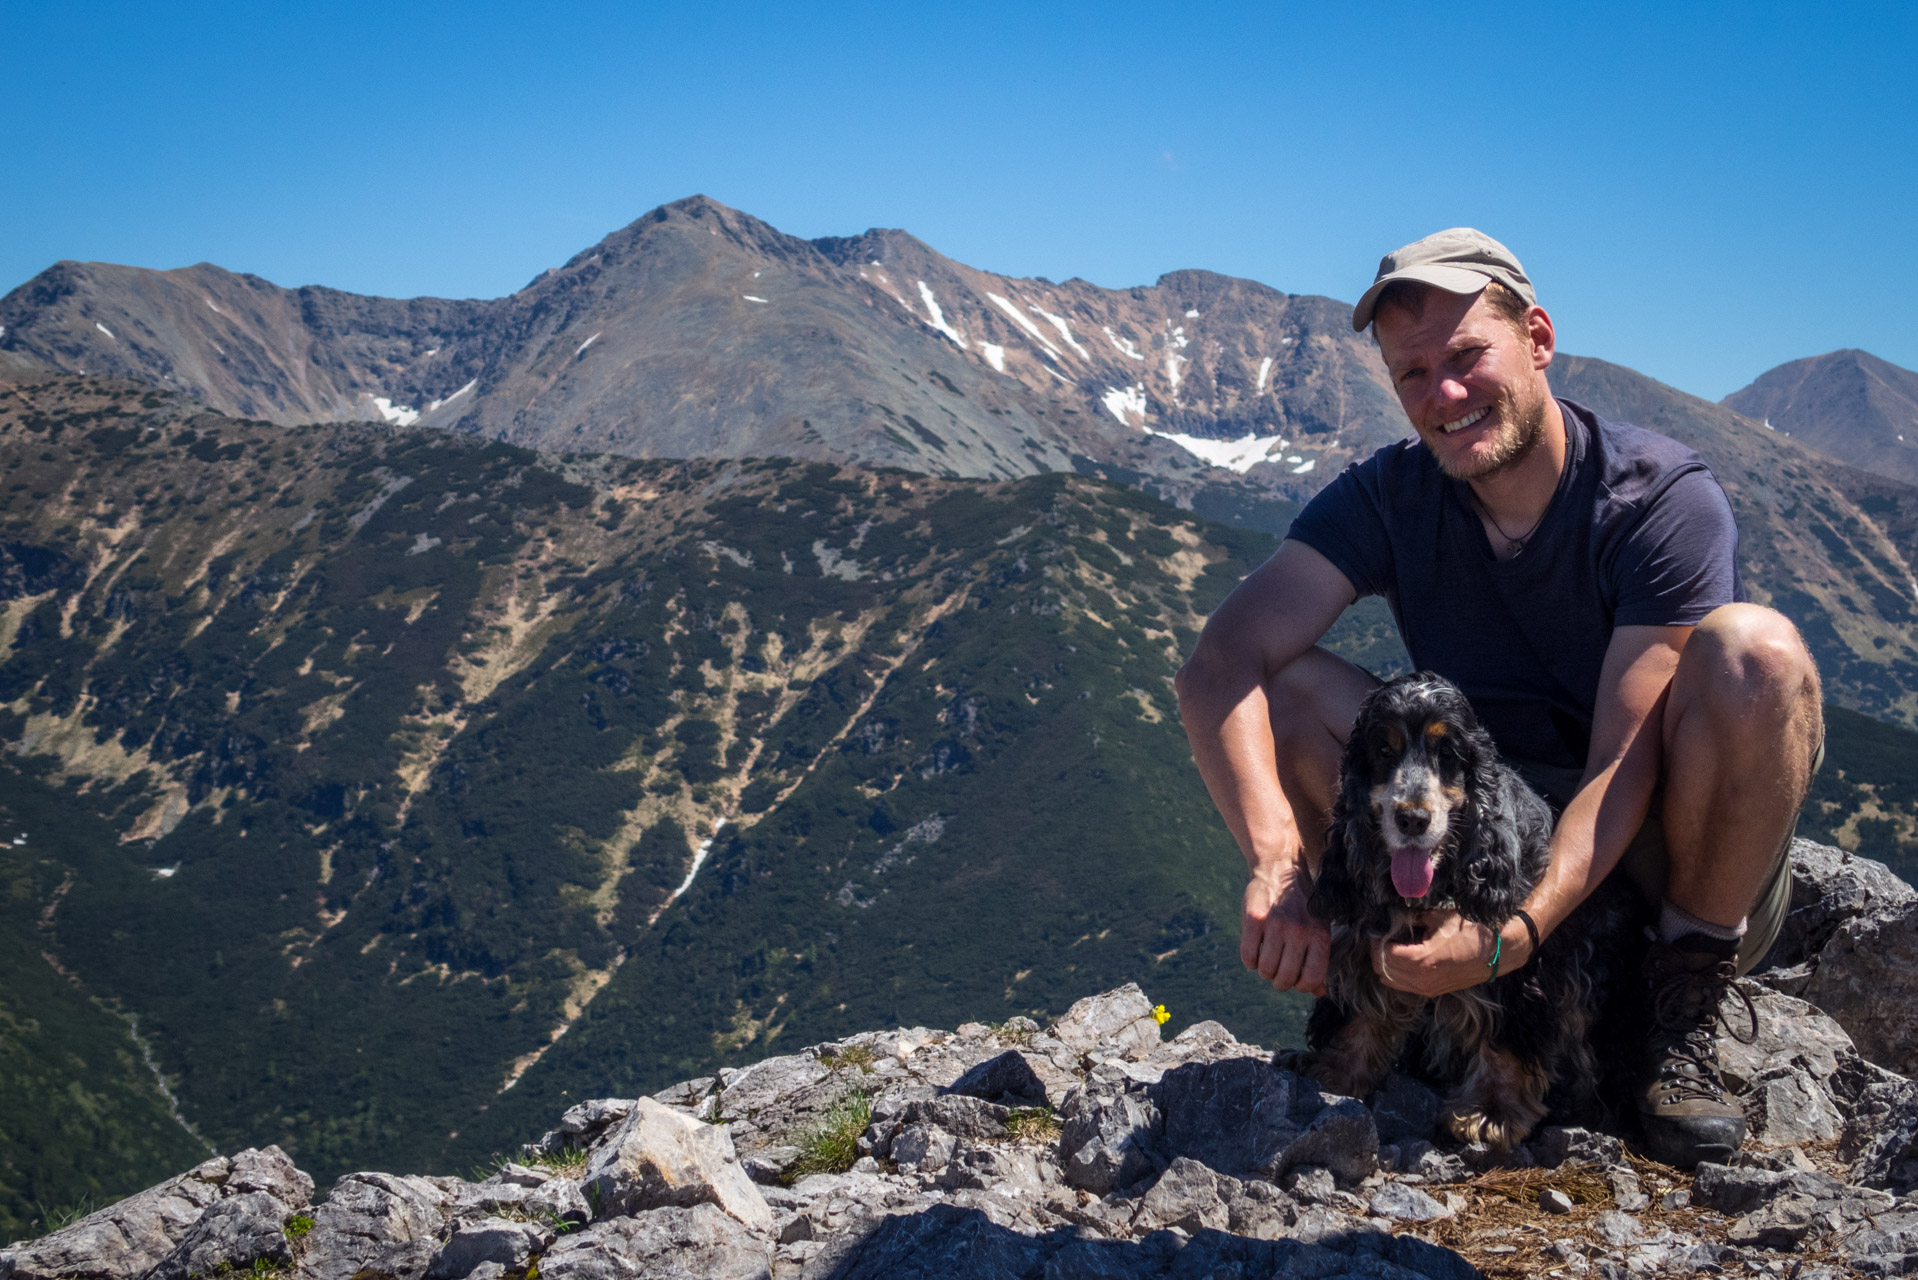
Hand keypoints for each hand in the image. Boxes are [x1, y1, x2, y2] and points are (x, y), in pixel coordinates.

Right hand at [1241, 866, 1329, 995]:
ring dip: (1264, 970)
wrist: (1280, 868)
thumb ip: (1318, 960)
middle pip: (1286, 978)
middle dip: (1280, 982)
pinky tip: (1255, 948)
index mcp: (1319, 936)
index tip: (1296, 980)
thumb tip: (1319, 992)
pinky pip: (1248, 956)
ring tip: (1267, 957)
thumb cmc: (1302, 906)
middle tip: (1278, 972)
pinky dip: (1250, 960)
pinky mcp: (1254, 919)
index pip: (1312, 979)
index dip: (1302, 987)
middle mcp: (1299, 931)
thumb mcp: (1318, 928)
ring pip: (1265, 970)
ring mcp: (1276, 925)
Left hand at [1375, 909, 1508, 996]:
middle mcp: (1423, 980)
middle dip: (1379, 953)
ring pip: (1391, 981)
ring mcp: (1429, 989)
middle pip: (1383, 970)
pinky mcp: (1434, 991)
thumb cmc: (1471, 930)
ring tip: (1393, 946)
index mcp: (1423, 960)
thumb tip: (1393, 916)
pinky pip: (1404, 986)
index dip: (1377, 941)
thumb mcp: (1439, 917)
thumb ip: (1413, 917)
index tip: (1379, 929)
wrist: (1498, 951)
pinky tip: (1405, 957)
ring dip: (1387, 965)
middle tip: (1384, 936)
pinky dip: (1398, 973)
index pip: (1384, 956)